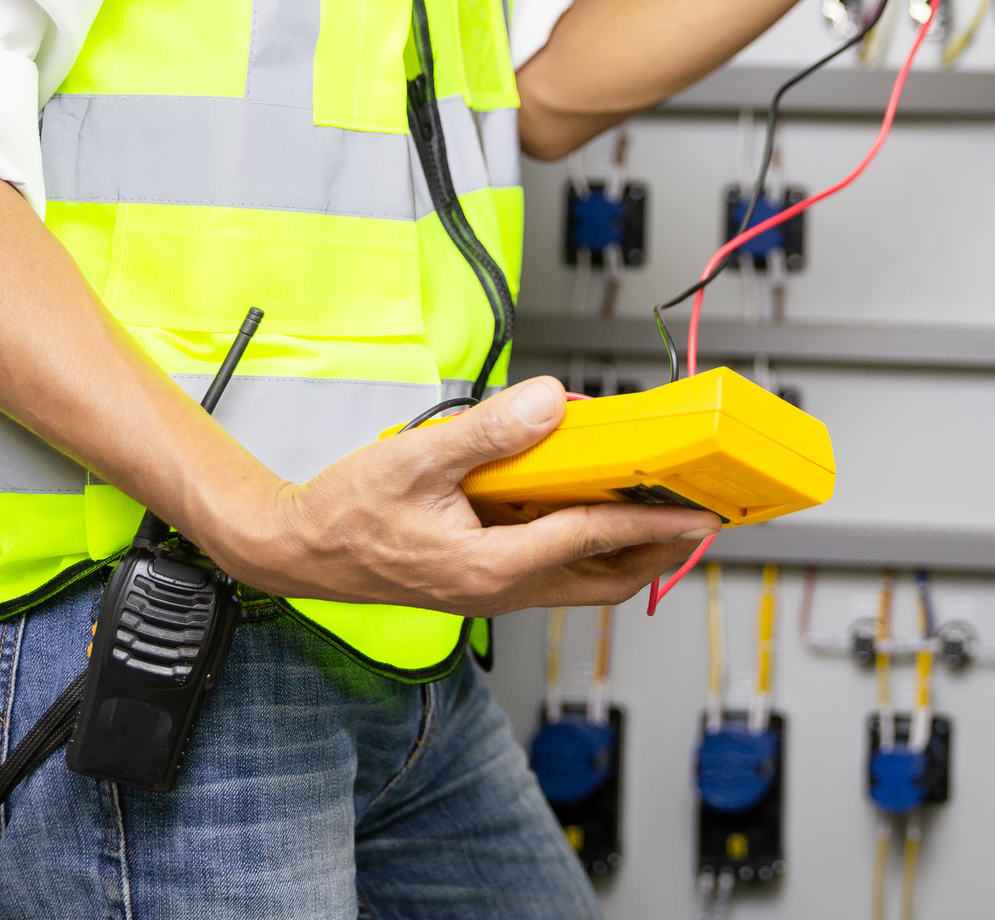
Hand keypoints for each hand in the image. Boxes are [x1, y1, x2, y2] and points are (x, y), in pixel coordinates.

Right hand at [211, 377, 719, 616]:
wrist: (294, 552)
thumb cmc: (343, 515)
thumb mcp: (415, 459)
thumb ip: (488, 433)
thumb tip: (551, 405)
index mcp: (490, 567)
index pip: (592, 540)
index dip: (652, 522)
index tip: (697, 511)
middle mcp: (501, 588)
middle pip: (607, 581)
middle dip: (660, 551)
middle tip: (700, 516)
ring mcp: (495, 588)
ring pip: (585, 579)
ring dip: (629, 550)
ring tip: (664, 508)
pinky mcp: (487, 577)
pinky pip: (557, 567)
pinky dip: (590, 542)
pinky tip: (595, 503)